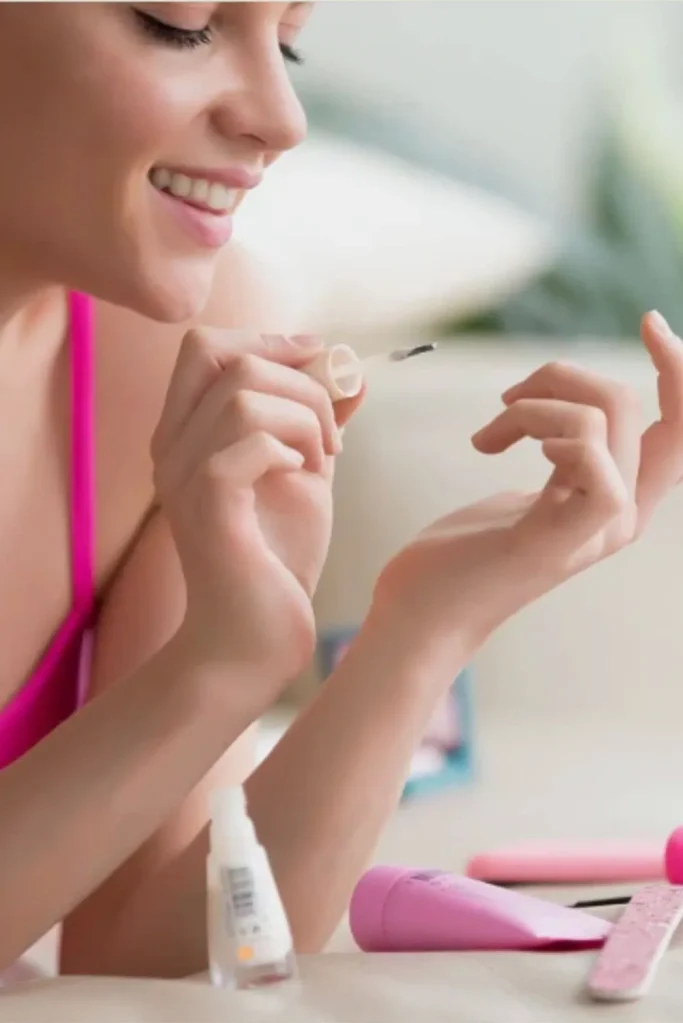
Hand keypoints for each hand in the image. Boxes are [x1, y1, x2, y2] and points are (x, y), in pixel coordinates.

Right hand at [151, 329, 362, 683]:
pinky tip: (303, 479)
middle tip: (331, 436)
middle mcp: (171, 447)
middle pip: (224, 355)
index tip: (321, 361)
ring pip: (245, 395)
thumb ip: (317, 425)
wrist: (255, 642)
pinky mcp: (206, 506)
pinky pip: (249, 439)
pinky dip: (291, 448)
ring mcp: (182, 476)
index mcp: (186, 434)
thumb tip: (350, 373)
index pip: (205, 345)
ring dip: (305, 420)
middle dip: (299, 381)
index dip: (269, 339)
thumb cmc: (277, 563)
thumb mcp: (305, 478)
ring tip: (322, 463)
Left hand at [375, 312, 682, 656]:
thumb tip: (569, 409)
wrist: (418, 615)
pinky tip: (495, 448)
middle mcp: (619, 517)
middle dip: (565, 376)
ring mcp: (595, 533)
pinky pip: (593, 458)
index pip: (680, 431)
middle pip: (639, 406)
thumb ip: (563, 456)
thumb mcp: (526, 491)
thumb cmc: (459, 555)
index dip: (681, 373)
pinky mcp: (560, 540)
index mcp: (614, 501)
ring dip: (532, 403)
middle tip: (507, 397)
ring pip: (606, 417)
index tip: (650, 322)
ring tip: (488, 434)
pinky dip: (544, 429)